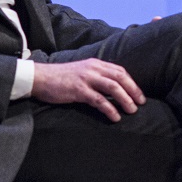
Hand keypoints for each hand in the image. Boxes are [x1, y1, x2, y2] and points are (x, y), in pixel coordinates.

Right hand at [31, 59, 145, 122]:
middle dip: (134, 91)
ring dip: (125, 100)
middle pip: (120, 78)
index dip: (132, 83)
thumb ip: (96, 76)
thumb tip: (112, 88)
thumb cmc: (61, 77)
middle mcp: (94, 69)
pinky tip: (115, 117)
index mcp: (96, 64)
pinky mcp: (79, 90)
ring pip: (113, 87)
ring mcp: (86, 79)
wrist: (40, 77)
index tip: (139, 95)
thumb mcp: (82, 71)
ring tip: (132, 111)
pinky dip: (110, 109)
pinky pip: (99, 100)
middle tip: (141, 103)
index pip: (120, 71)